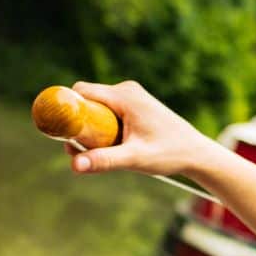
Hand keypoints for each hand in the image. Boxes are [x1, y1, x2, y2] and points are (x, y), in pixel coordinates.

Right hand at [65, 80, 221, 180]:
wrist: (196, 153)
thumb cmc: (170, 153)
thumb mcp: (135, 158)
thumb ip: (104, 160)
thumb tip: (75, 165)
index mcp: (125, 96)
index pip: (82, 92)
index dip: (67, 108)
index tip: (59, 130)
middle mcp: (126, 91)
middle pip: (87, 100)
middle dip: (78, 123)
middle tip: (80, 149)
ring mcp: (131, 97)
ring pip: (97, 107)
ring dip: (90, 128)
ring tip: (100, 152)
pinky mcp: (134, 106)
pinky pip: (107, 111)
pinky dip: (102, 127)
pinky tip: (111, 146)